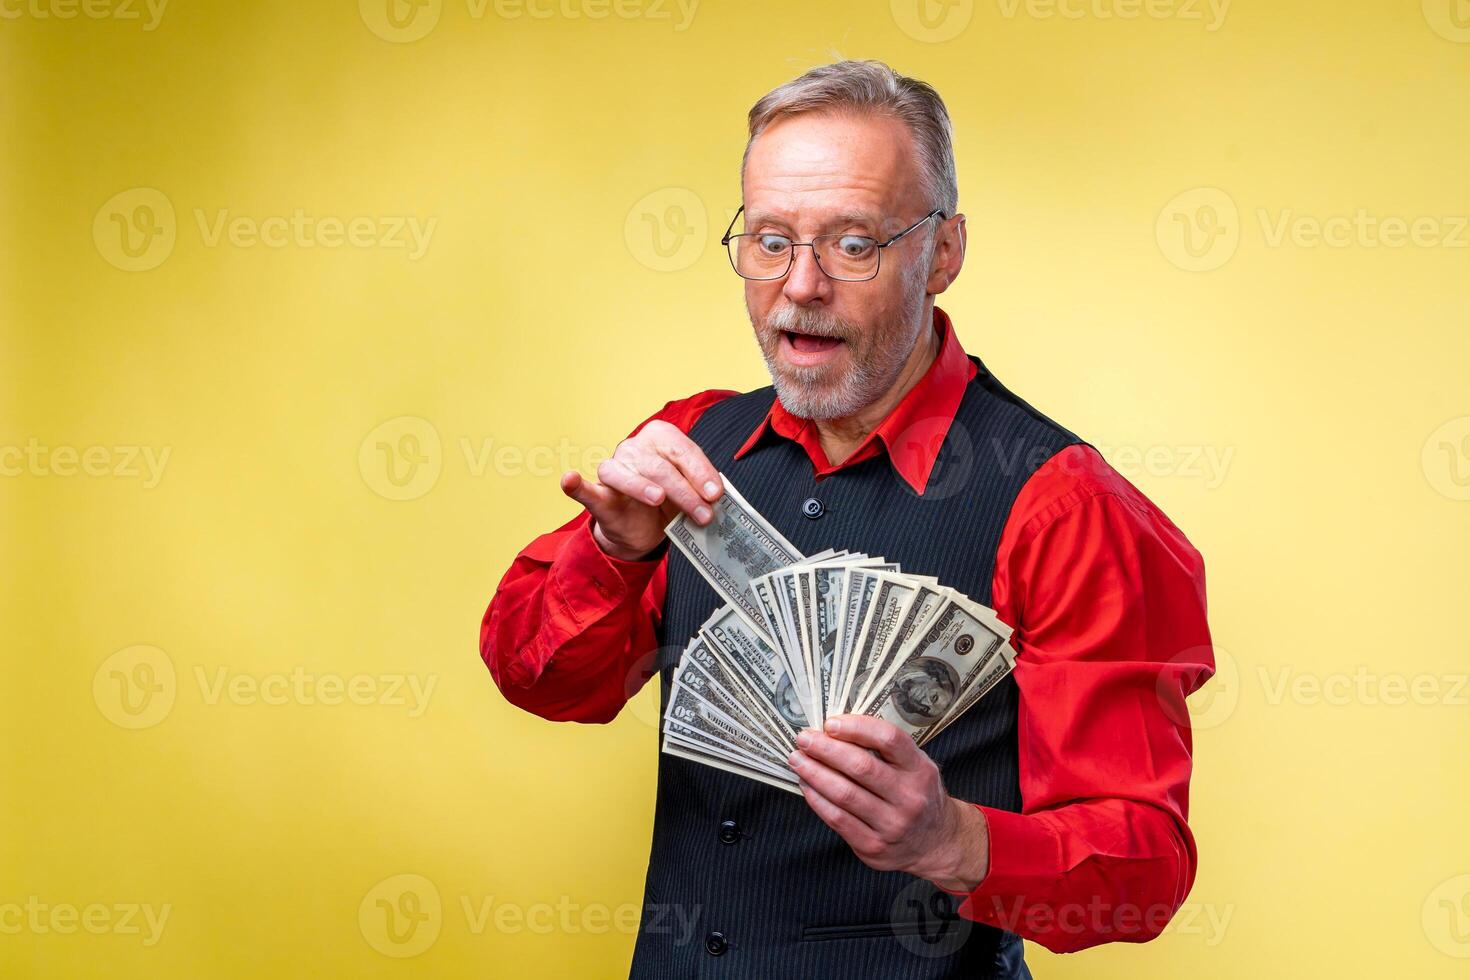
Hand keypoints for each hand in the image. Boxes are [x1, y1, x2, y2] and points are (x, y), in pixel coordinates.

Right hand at [559, 419, 722, 561]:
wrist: (643, 528)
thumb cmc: (670, 502)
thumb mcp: (690, 492)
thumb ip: (700, 489)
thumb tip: (716, 495)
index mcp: (661, 438)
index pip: (682, 450)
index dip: (700, 472)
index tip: (715, 494)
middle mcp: (635, 448)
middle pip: (659, 466)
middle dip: (684, 491)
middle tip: (704, 513)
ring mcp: (614, 470)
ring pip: (627, 475)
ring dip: (644, 489)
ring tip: (658, 500)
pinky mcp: (599, 495)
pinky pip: (585, 489)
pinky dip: (576, 485)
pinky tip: (570, 479)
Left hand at [788, 715, 989, 892]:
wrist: (936, 844)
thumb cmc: (917, 795)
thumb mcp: (916, 767)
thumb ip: (886, 750)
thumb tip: (836, 729)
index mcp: (920, 770)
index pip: (888, 739)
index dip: (856, 728)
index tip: (830, 722)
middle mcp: (909, 797)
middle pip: (861, 767)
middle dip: (826, 749)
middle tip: (804, 738)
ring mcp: (892, 825)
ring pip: (844, 794)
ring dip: (814, 773)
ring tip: (797, 759)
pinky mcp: (873, 846)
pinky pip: (837, 819)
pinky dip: (817, 799)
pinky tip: (806, 785)